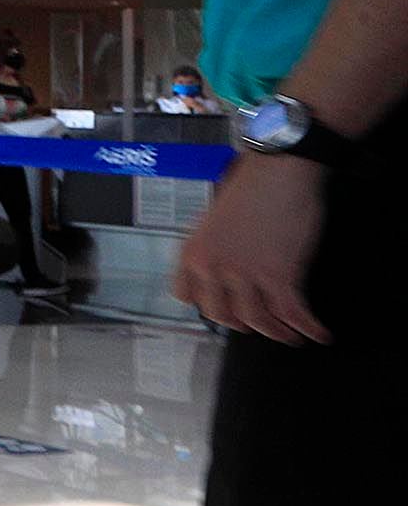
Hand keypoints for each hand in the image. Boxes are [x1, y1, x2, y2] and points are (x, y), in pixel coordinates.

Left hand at [173, 154, 331, 343]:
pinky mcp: (279, 276)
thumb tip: (228, 270)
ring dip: (278, 332)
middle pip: (222, 315)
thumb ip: (217, 248)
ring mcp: (245, 275)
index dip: (207, 305)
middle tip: (259, 323)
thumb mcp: (216, 221)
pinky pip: (292, 314)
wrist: (280, 171)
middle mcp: (213, 268)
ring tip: (291, 335)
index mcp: (192, 252)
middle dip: (243, 323)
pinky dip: (308, 327)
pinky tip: (318, 333)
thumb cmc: (252, 187)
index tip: (223, 308)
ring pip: (259, 321)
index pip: (186, 297)